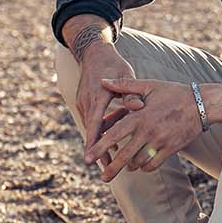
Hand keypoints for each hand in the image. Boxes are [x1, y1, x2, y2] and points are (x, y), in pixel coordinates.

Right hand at [75, 42, 135, 162]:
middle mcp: (87, 101)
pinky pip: (91, 122)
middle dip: (98, 151)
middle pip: (92, 132)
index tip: (92, 159)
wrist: (93, 53)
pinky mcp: (83, 103)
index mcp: (98, 96)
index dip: (95, 143)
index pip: (95, 124)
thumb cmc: (114, 64)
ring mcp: (83, 102)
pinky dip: (98, 133)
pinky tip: (109, 144)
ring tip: (109, 162)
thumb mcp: (125, 74)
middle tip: (107, 170)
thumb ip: (130, 92)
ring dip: (98, 144)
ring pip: (91, 128)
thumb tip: (138, 108)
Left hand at [85, 79, 203, 181]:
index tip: (88, 158)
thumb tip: (102, 81)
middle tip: (103, 177)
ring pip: (138, 162)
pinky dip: (145, 167)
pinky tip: (141, 164)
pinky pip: (153, 164)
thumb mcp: (148, 86)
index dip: (99, 147)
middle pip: (124, 156)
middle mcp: (148, 131)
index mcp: (139, 116)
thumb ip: (124, 85)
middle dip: (111, 169)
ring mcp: (160, 142)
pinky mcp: (171, 149)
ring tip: (124, 167)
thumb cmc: (173, 93)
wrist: (202, 104)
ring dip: (130, 166)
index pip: (114, 135)